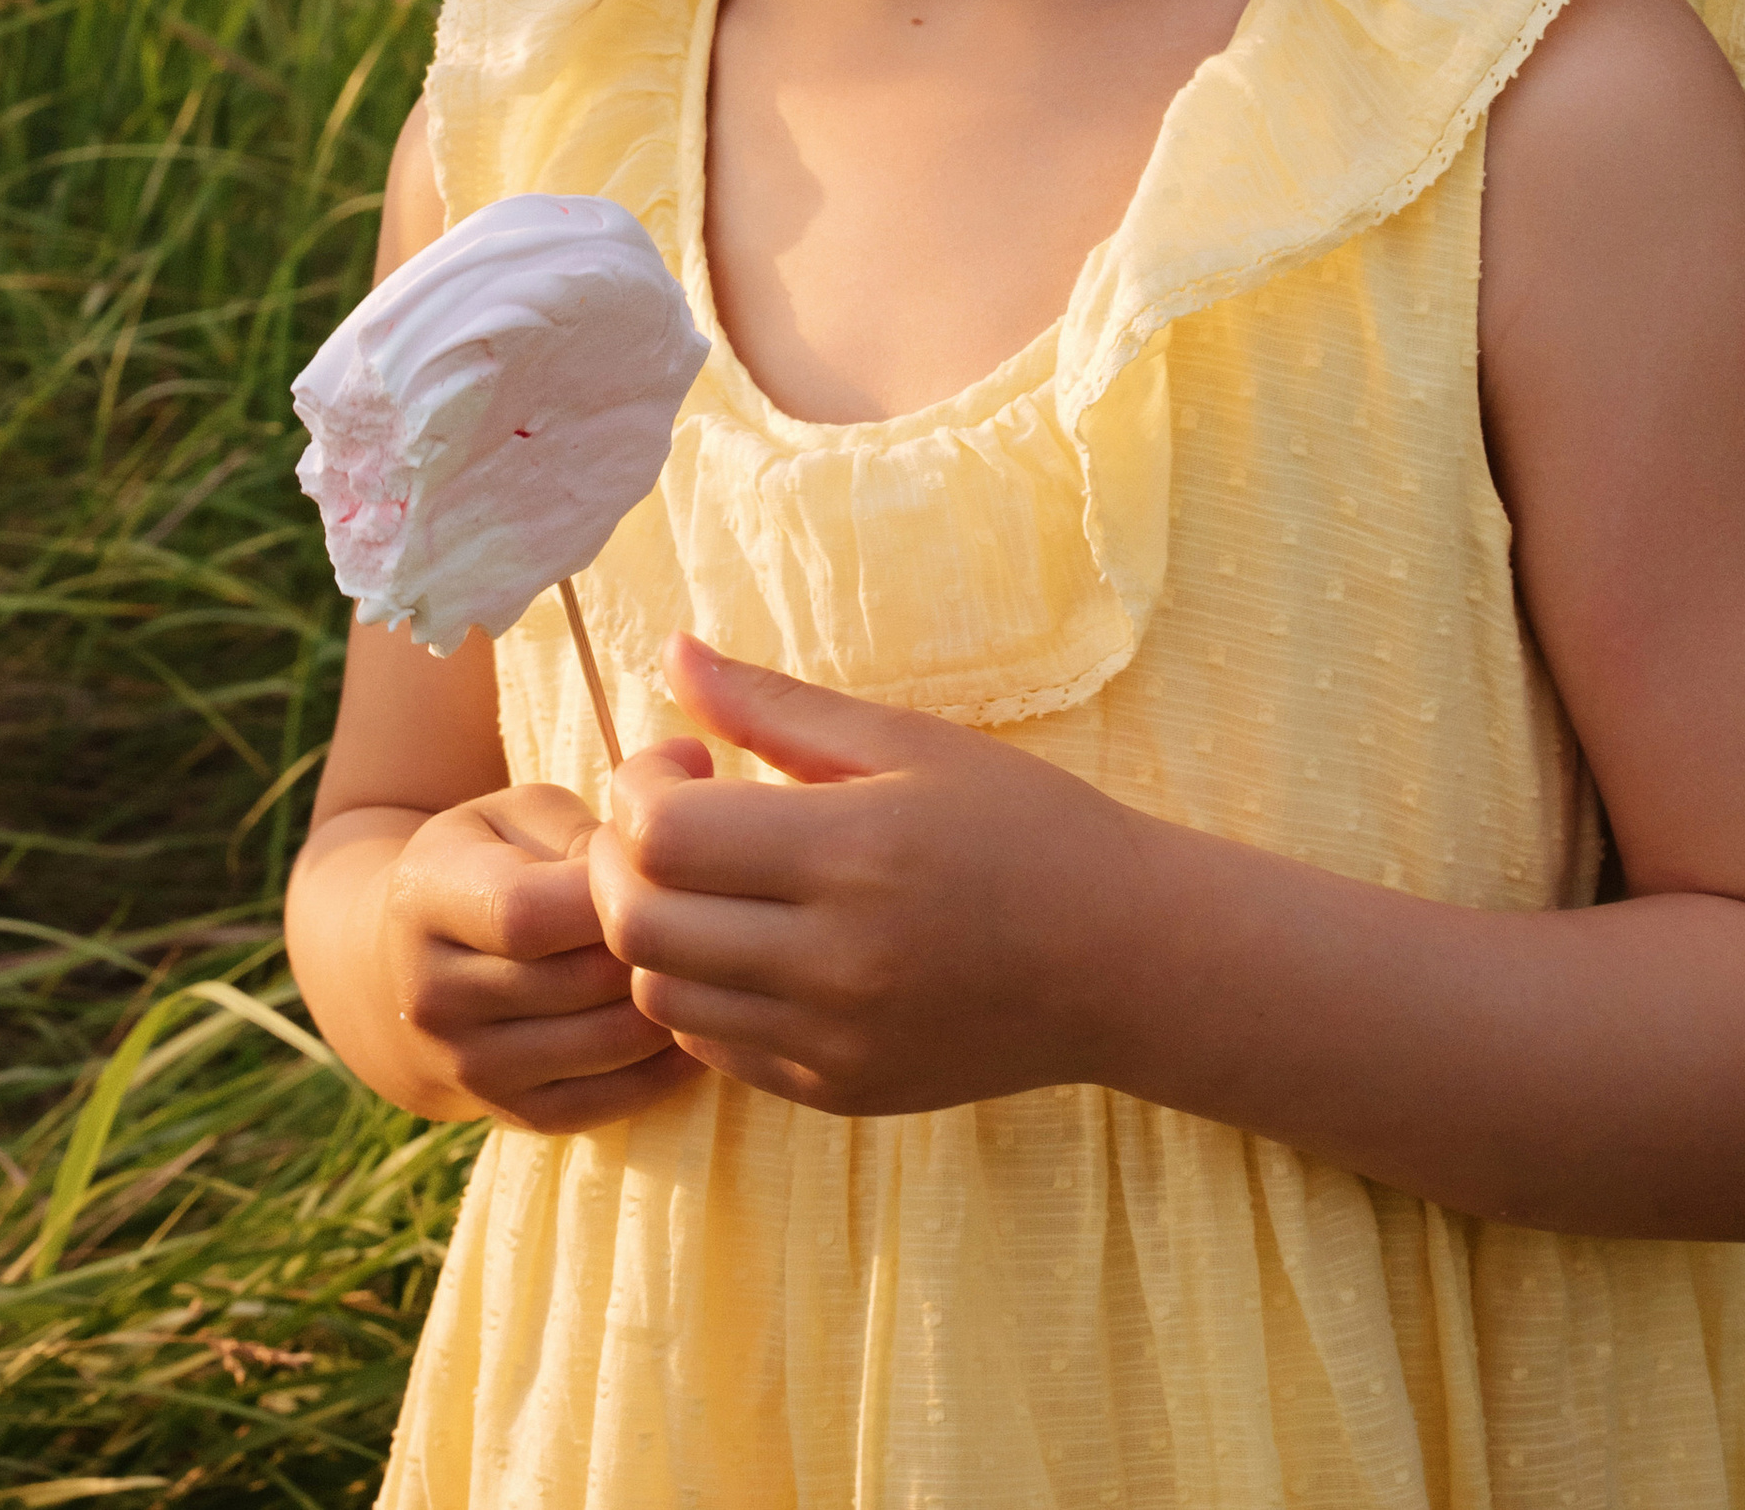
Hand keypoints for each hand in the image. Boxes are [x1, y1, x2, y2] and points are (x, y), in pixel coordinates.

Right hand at [381, 783, 698, 1135]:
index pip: (530, 912)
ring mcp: (470, 1067)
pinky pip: (613, 1102)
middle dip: (657, 944)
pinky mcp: (513, 1115)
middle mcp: (435, 996)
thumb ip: (601, 805)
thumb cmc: (486, 865)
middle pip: (581, 983)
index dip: (613, 890)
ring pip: (607, 1046)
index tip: (662, 863)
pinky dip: (668, 1064)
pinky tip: (693, 1016)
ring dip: (673, 1003)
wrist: (403, 970)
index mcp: (428, 899)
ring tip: (709, 961)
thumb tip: (698, 757)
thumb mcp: (516, 815)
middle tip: (709, 913)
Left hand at [585, 634, 1142, 1116]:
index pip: (662, 836)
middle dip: (621, 858)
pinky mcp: (838, 1092)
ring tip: (709, 883)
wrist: (1123, 960)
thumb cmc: (1022, 826)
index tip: (685, 761)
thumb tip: (670, 651)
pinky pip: (712, 1050)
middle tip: (671, 818)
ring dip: (653, 930)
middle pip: (638, 923)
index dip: (640, 786)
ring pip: (660, 995)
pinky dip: (698, 992)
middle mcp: (832, 962)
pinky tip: (745, 943)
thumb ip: (774, 705)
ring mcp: (831, 1041)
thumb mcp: (906, 740)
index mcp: (850, 853)